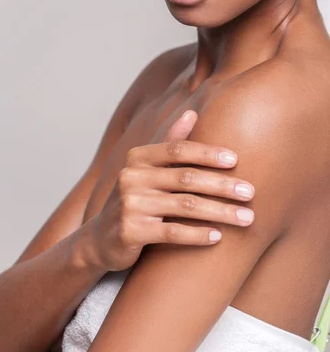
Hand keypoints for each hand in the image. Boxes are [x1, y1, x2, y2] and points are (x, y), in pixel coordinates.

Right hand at [90, 110, 254, 271]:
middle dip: (222, 185)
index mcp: (138, 157)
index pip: (177, 149)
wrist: (101, 238)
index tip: (235, 160)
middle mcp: (131, 177)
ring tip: (247, 218)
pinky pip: (172, 232)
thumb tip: (192, 112)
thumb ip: (169, 142)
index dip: (208, 153)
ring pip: (185, 206)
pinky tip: (218, 237)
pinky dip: (198, 234)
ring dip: (220, 212)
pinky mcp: (131, 232)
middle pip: (186, 178)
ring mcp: (130, 205)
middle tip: (250, 192)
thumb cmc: (135, 199)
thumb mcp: (147, 169)